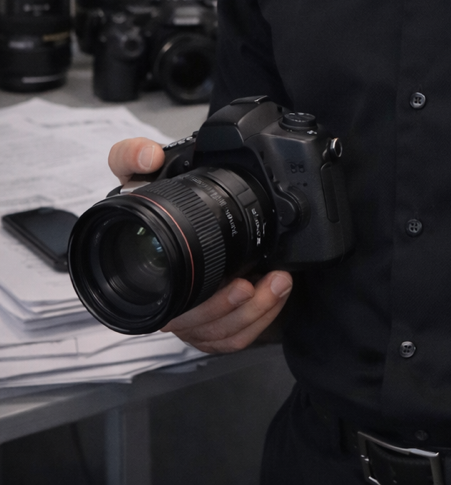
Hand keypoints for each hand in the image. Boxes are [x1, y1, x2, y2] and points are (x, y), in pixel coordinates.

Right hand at [106, 136, 292, 352]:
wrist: (203, 207)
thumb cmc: (165, 200)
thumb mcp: (142, 172)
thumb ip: (132, 156)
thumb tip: (147, 157)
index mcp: (152, 276)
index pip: (159, 305)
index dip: (192, 308)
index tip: (235, 285)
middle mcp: (170, 301)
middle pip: (195, 328)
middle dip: (228, 310)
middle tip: (254, 285)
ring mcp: (192, 314)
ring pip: (217, 335)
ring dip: (251, 313)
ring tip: (276, 284)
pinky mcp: (213, 322)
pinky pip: (231, 338)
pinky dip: (257, 321)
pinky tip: (275, 294)